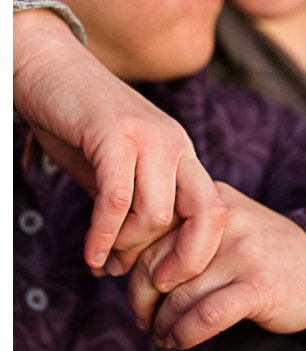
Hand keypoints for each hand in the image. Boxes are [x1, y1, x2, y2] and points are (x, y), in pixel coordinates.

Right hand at [12, 8, 225, 282]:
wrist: (44, 66)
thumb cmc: (75, 122)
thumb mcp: (113, 170)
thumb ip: (129, 208)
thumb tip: (125, 262)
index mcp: (183, 154)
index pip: (215, 211)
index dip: (199, 252)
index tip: (170, 280)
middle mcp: (176, 144)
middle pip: (206, 215)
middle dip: (183, 259)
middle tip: (154, 285)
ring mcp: (149, 137)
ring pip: (157, 214)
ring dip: (130, 248)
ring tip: (107, 263)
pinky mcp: (115, 135)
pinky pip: (118, 200)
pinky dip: (104, 235)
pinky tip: (93, 255)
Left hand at [126, 183, 305, 349]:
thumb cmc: (266, 255)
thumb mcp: (226, 228)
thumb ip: (186, 234)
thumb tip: (126, 263)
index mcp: (209, 203)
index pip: (149, 232)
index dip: (129, 264)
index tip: (128, 286)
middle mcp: (223, 223)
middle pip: (156, 264)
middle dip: (140, 298)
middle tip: (141, 318)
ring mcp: (242, 254)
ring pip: (178, 295)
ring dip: (162, 324)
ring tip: (162, 335)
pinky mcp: (258, 287)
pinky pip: (206, 315)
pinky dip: (185, 334)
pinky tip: (180, 341)